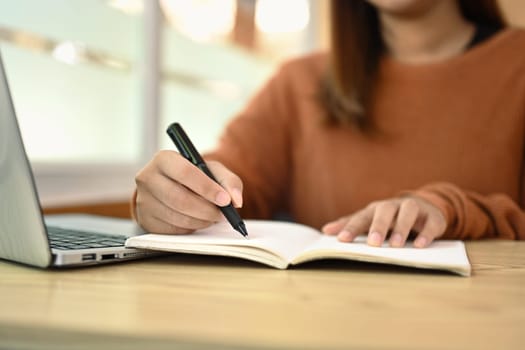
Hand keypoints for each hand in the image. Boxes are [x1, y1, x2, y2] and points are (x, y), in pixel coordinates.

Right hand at [134, 150, 242, 233]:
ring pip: (177, 217)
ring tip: (213, 217)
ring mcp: (144, 200)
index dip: (207, 188)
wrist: (169, 186)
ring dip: (201, 221)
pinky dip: (191, 228)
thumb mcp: (212, 171)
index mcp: (164, 159)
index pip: (185, 173)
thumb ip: (229, 182)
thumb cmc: (193, 176)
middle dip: (207, 210)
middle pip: (180, 199)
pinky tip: (198, 221)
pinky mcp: (146, 219)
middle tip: (223, 215)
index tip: (225, 200)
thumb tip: (236, 200)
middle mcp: (148, 177)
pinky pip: (172, 229)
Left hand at [321, 196, 446, 247]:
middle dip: (378, 226)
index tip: (342, 239)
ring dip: (402, 228)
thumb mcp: (370, 220)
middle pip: (384, 211)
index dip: (351, 228)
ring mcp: (414, 209)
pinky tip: (421, 245)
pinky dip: (426, 233)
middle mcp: (393, 206)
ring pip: (408, 212)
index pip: (361, 217)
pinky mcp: (433, 217)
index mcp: (375, 209)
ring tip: (396, 245)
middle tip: (373, 244)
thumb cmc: (390, 218)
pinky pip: (430, 223)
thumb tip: (325, 231)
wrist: (425, 208)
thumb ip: (350, 225)